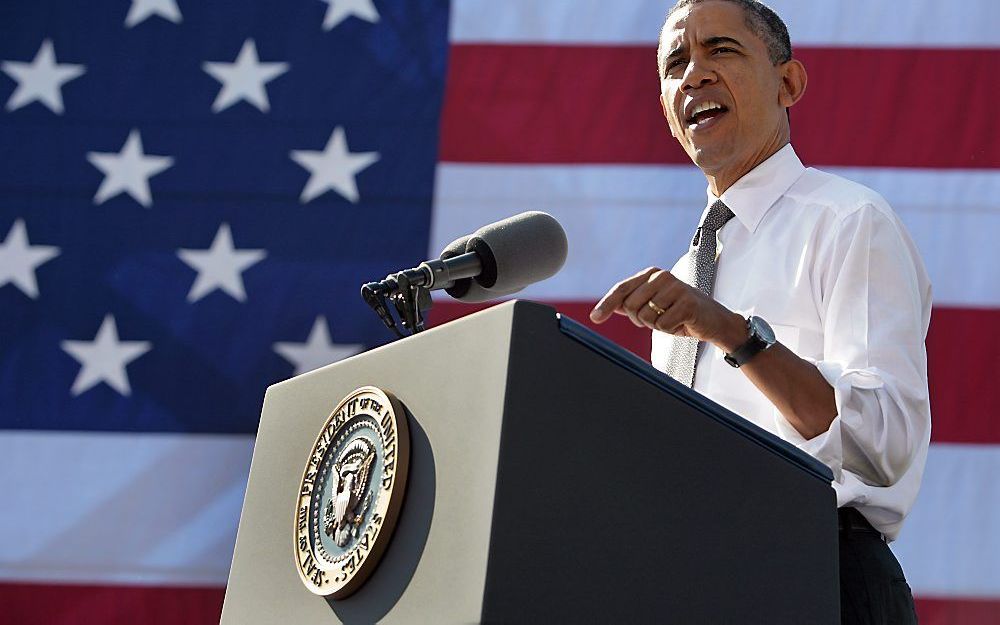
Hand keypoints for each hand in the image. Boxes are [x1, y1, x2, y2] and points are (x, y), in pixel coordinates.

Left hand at [589, 267, 747, 351]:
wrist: (714, 321)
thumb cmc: (681, 313)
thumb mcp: (653, 305)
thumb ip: (630, 303)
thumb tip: (603, 308)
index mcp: (652, 274)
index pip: (622, 289)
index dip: (606, 304)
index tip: (594, 318)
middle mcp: (662, 276)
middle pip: (630, 307)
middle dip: (641, 320)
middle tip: (660, 318)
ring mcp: (675, 288)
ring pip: (645, 317)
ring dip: (657, 325)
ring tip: (672, 319)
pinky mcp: (686, 303)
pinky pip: (662, 325)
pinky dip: (670, 330)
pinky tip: (682, 323)